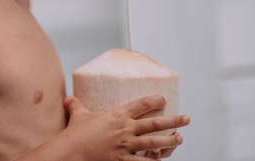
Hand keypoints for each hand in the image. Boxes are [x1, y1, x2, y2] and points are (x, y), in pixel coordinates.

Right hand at [63, 95, 189, 160]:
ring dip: (170, 141)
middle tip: (186, 118)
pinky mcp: (124, 160)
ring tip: (179, 139)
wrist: (72, 151)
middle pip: (155, 123)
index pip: (141, 104)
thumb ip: (76, 105)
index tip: (163, 99)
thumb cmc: (76, 133)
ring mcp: (126, 145)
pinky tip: (162, 160)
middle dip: (173, 120)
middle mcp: (125, 129)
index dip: (155, 100)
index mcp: (117, 115)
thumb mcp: (78, 115)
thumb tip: (68, 99)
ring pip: (155, 142)